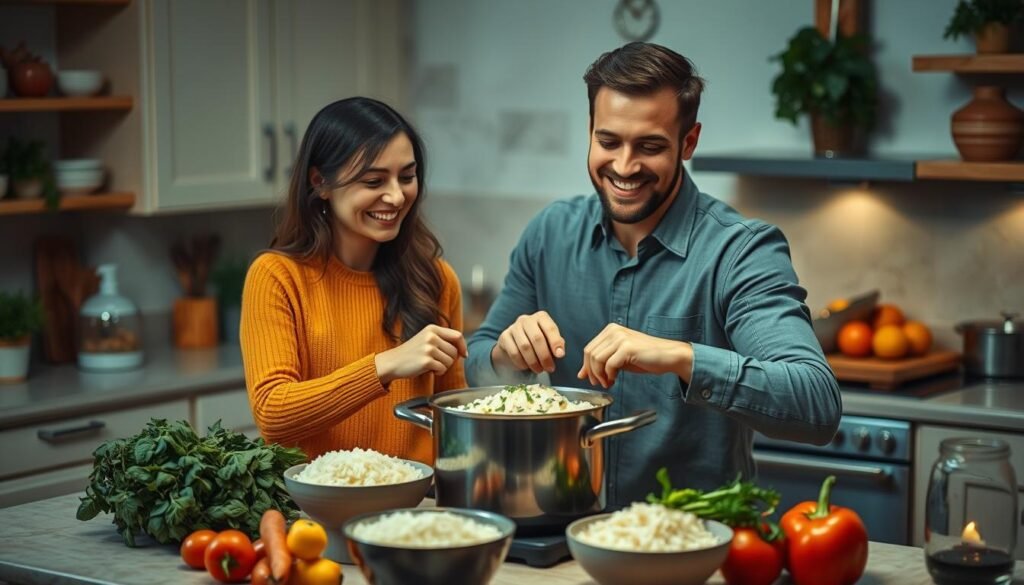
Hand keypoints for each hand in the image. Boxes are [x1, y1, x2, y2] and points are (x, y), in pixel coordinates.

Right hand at [375, 324, 466, 384]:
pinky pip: (443, 369)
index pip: (457, 335)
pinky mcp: (426, 360)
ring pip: (450, 361)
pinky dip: (438, 372)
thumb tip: (463, 352)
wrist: (393, 362)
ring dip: (444, 367)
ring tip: (431, 365)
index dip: (463, 346)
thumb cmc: (412, 353)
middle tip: (438, 362)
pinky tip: (429, 370)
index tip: (464, 355)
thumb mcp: (426, 339)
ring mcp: (428, 348)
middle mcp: (431, 336)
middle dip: (450, 360)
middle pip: (455, 351)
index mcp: (432, 329)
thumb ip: (443, 340)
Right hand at [491, 311, 565, 373]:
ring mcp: (514, 327)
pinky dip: (522, 363)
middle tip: (549, 368)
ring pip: (525, 346)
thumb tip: (560, 352)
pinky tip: (526, 367)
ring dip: (534, 361)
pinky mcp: (504, 337)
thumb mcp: (549, 341)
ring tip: (539, 369)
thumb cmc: (536, 343)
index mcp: (541, 317)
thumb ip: (556, 344)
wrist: (514, 346)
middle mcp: (526, 319)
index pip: (550, 328)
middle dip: (545, 356)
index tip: (560, 355)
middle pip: (537, 338)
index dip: (556, 342)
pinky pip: (514, 352)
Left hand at [577, 323, 692, 387]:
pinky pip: (608, 364)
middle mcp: (614, 331)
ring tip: (608, 383)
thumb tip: (582, 373)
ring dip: (600, 375)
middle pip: (590, 353)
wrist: (668, 356)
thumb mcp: (619, 359)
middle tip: (599, 383)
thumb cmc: (645, 357)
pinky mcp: (627, 348)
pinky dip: (608, 375)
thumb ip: (601, 363)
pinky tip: (614, 380)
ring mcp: (620, 338)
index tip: (592, 378)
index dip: (587, 366)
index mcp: (610, 330)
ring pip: (597, 359)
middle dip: (591, 372)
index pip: (589, 349)